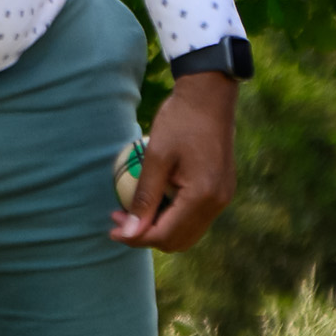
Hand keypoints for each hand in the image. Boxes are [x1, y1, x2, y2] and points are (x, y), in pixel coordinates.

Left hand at [110, 72, 240, 251]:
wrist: (209, 95)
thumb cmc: (179, 121)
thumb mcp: (155, 157)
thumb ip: (144, 197)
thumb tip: (129, 232)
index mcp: (203, 196)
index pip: (166, 234)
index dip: (136, 237)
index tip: (112, 229)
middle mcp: (218, 203)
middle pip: (178, 241)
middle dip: (146, 236)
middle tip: (119, 219)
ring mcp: (222, 197)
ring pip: (187, 232)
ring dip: (159, 228)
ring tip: (133, 211)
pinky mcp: (221, 190)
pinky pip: (194, 217)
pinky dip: (172, 216)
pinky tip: (154, 200)